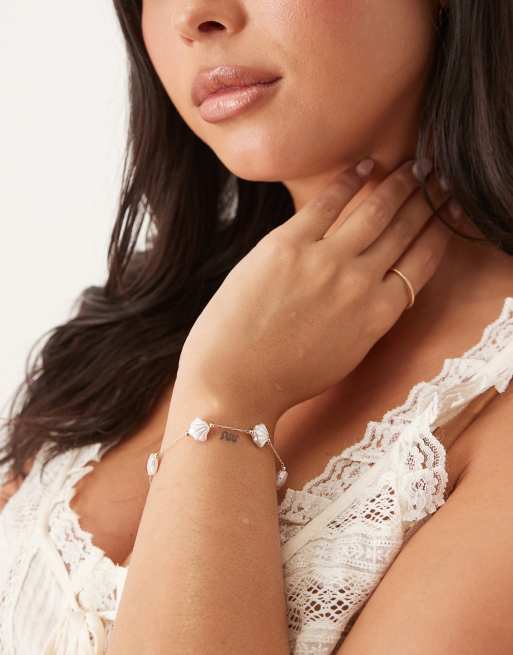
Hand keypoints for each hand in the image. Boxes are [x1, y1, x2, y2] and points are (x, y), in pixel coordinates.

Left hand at [177, 159, 457, 425]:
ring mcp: (325, 261)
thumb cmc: (287, 376)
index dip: (438, 229)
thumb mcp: (346, 353)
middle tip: (434, 174)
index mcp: (378, 315)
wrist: (235, 384)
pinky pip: (326, 203)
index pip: (422, 260)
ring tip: (411, 165)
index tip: (445, 208)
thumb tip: (378, 280)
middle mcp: (360, 284)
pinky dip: (349, 181)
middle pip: (404, 229)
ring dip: (397, 183)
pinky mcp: (287, 245)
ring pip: (374, 210)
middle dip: (424, 197)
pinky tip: (364, 167)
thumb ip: (369, 315)